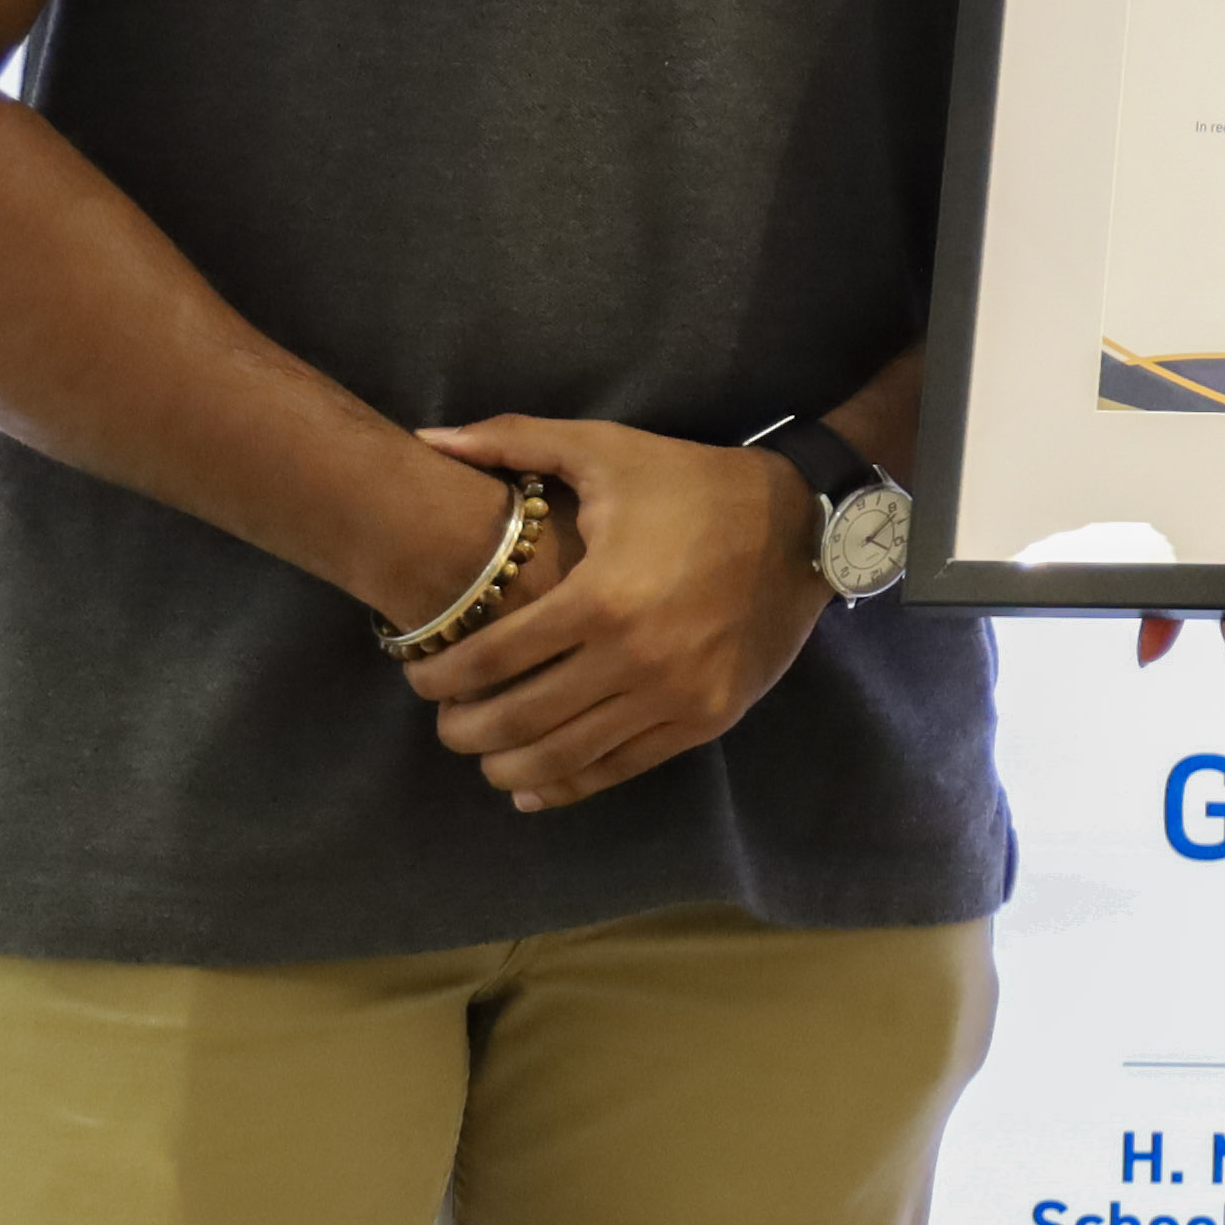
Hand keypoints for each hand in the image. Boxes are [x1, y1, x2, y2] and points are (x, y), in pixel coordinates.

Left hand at [404, 417, 823, 812]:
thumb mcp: (607, 450)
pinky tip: (531, 785)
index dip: (438, 677)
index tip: (419, 675)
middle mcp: (633, 659)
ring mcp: (673, 697)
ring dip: (504, 765)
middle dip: (461, 729)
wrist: (806, 523)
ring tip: (482, 751)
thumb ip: (512, 442)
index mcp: (600, 597)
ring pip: (563, 759)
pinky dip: (566, 786)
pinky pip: (619, 768)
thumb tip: (427, 438)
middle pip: (516, 721)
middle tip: (444, 720)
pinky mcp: (705, 719)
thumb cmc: (695, 485)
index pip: (488, 661)